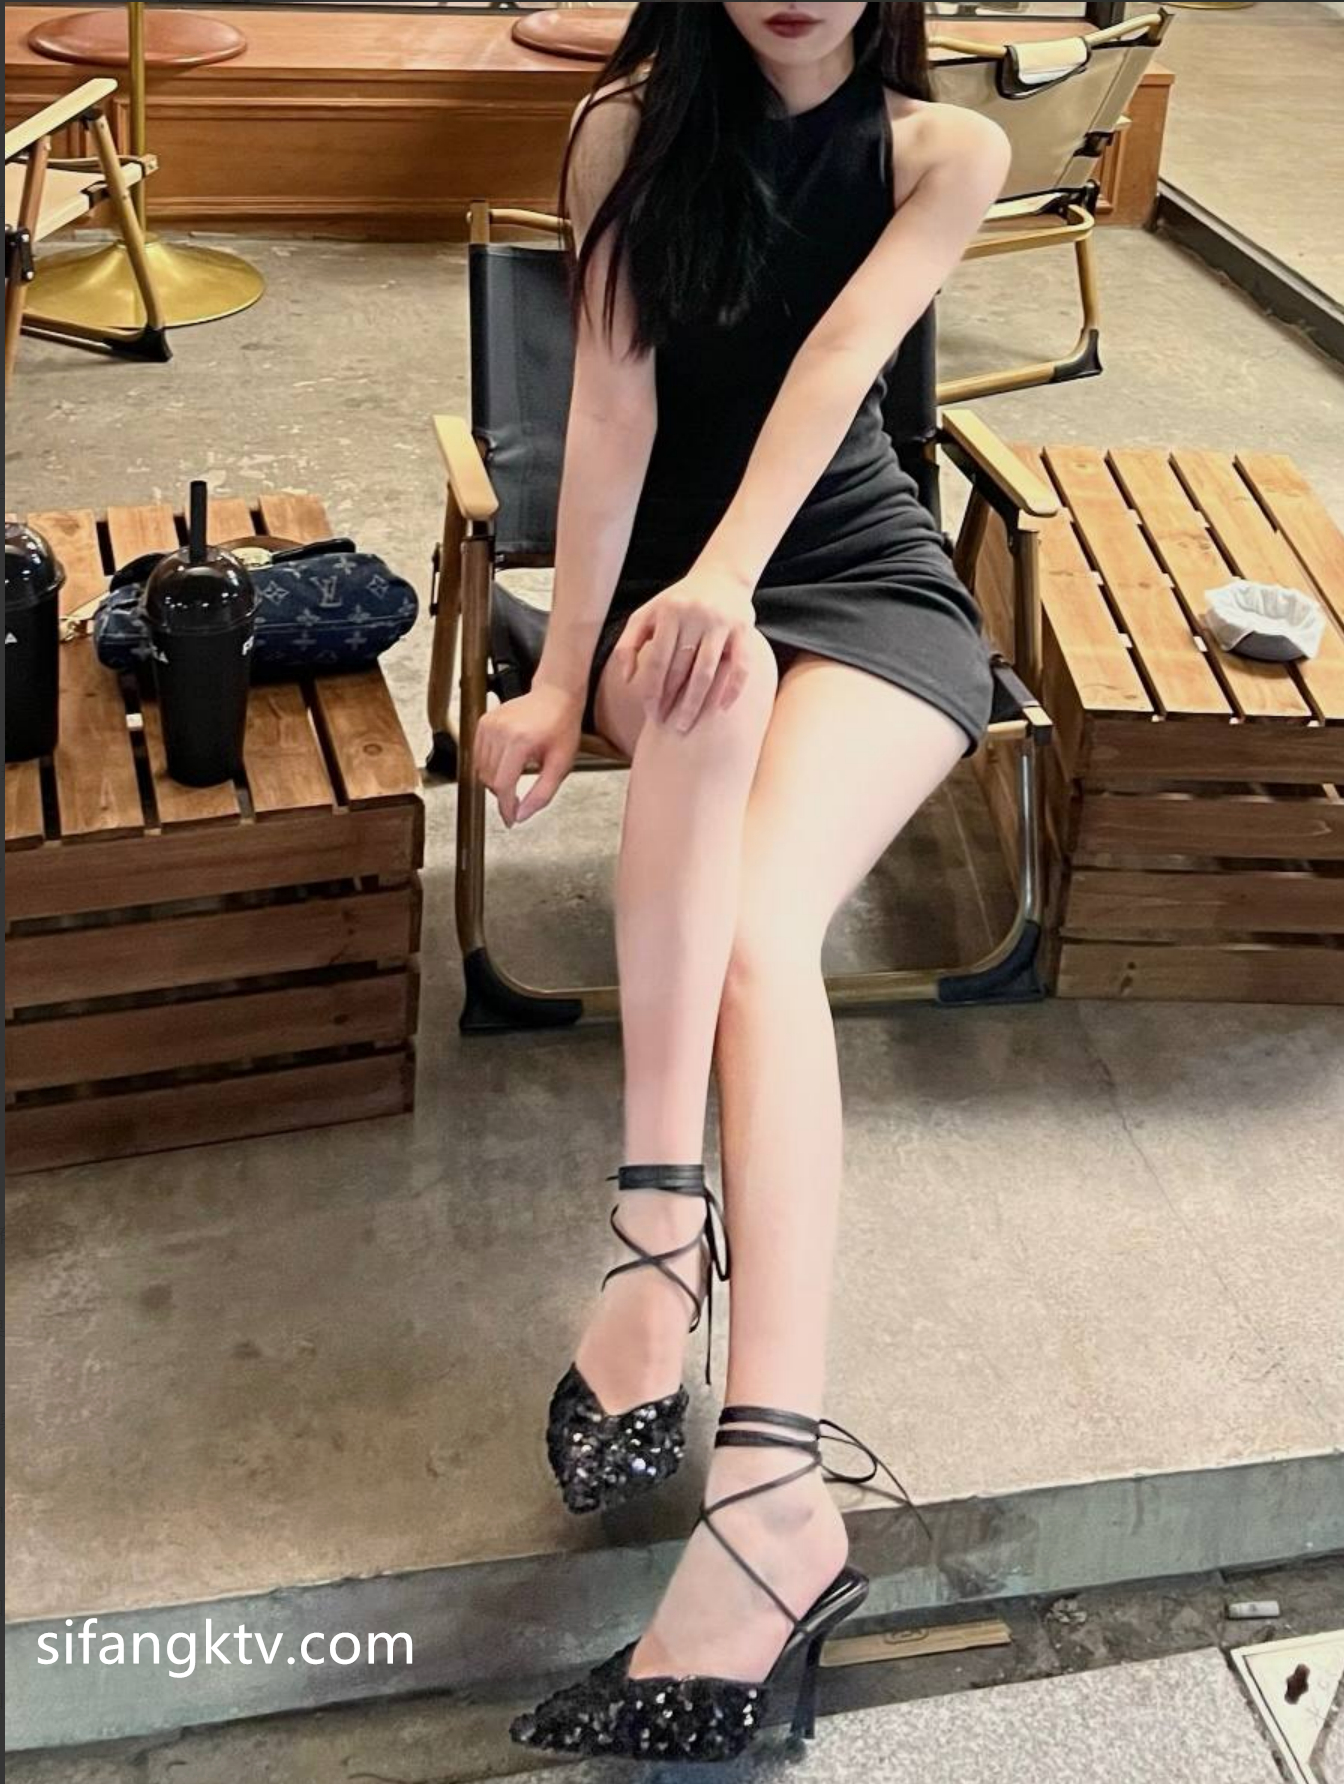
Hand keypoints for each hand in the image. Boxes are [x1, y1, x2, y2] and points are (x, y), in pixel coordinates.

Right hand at [475, 683, 582, 827]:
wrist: (555, 695)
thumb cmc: (561, 726)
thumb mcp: (560, 765)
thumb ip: (541, 794)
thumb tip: (521, 816)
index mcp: (520, 741)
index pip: (503, 784)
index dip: (505, 807)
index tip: (510, 819)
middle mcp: (500, 731)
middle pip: (490, 779)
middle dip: (502, 794)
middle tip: (519, 798)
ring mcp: (488, 724)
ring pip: (481, 769)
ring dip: (495, 781)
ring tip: (515, 777)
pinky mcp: (483, 722)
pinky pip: (477, 755)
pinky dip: (489, 766)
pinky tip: (506, 763)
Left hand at [612, 567, 756, 732]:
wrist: (722, 574)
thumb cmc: (677, 601)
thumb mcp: (646, 614)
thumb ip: (629, 643)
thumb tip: (626, 680)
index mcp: (668, 612)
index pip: (657, 660)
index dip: (652, 690)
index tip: (650, 714)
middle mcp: (694, 616)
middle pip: (680, 668)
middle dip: (672, 701)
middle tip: (667, 726)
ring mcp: (720, 623)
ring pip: (707, 671)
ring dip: (696, 702)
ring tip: (687, 725)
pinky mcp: (744, 629)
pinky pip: (740, 665)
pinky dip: (732, 688)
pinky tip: (722, 709)